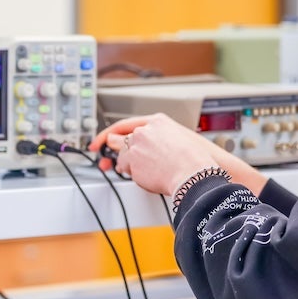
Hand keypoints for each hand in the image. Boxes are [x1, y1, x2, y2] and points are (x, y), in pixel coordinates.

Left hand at [89, 113, 267, 195]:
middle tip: (115, 162)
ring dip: (130, 166)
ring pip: (122, 157)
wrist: (196, 173)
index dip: (109, 134)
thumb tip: (143, 146)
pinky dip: (134, 175)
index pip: (125, 125)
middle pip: (119, 140)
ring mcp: (137, 145)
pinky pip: (126, 170)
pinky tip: (150, 177)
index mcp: (156, 121)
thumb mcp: (178, 138)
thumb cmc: (195, 159)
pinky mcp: (133, 161)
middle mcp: (143, 130)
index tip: (100, 141)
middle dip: (120, 153)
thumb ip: (156, 138)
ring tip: (151, 172)